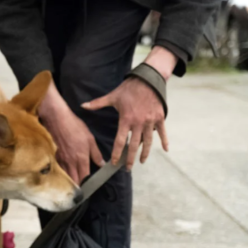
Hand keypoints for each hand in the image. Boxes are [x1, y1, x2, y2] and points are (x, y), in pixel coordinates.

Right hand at [38, 81, 104, 183]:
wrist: (57, 119)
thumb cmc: (75, 127)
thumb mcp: (90, 138)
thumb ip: (96, 153)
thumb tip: (101, 164)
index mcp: (81, 158)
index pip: (85, 177)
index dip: (87, 185)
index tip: (89, 189)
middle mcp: (71, 163)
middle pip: (74, 181)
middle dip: (77, 187)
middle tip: (80, 192)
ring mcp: (61, 161)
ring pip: (65, 177)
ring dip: (68, 183)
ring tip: (71, 187)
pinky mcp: (54, 157)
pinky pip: (58, 170)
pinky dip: (61, 175)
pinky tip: (62, 176)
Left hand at [81, 47, 174, 169]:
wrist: (149, 79)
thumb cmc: (129, 88)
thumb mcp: (113, 96)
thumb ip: (97, 103)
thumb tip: (82, 106)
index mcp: (126, 119)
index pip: (120, 141)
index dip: (117, 153)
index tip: (114, 163)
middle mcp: (138, 123)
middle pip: (134, 145)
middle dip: (130, 159)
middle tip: (127, 168)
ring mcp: (150, 121)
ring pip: (148, 141)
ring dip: (145, 153)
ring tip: (142, 161)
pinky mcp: (159, 118)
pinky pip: (162, 132)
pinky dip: (165, 141)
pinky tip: (165, 149)